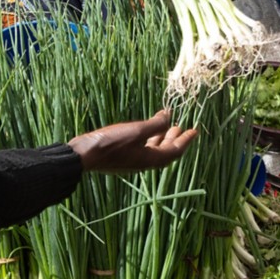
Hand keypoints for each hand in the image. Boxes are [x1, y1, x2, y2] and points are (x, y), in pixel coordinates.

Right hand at [67, 110, 196, 172]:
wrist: (84, 156)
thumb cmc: (111, 143)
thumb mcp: (136, 131)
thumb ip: (155, 125)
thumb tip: (169, 117)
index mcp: (151, 159)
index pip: (175, 151)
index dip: (186, 140)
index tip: (194, 130)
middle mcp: (144, 161)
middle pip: (165, 151)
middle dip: (175, 138)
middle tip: (182, 127)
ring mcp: (133, 159)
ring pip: (154, 148)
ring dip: (162, 136)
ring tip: (166, 124)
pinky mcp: (123, 155)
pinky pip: (143, 146)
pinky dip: (149, 137)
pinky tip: (144, 129)